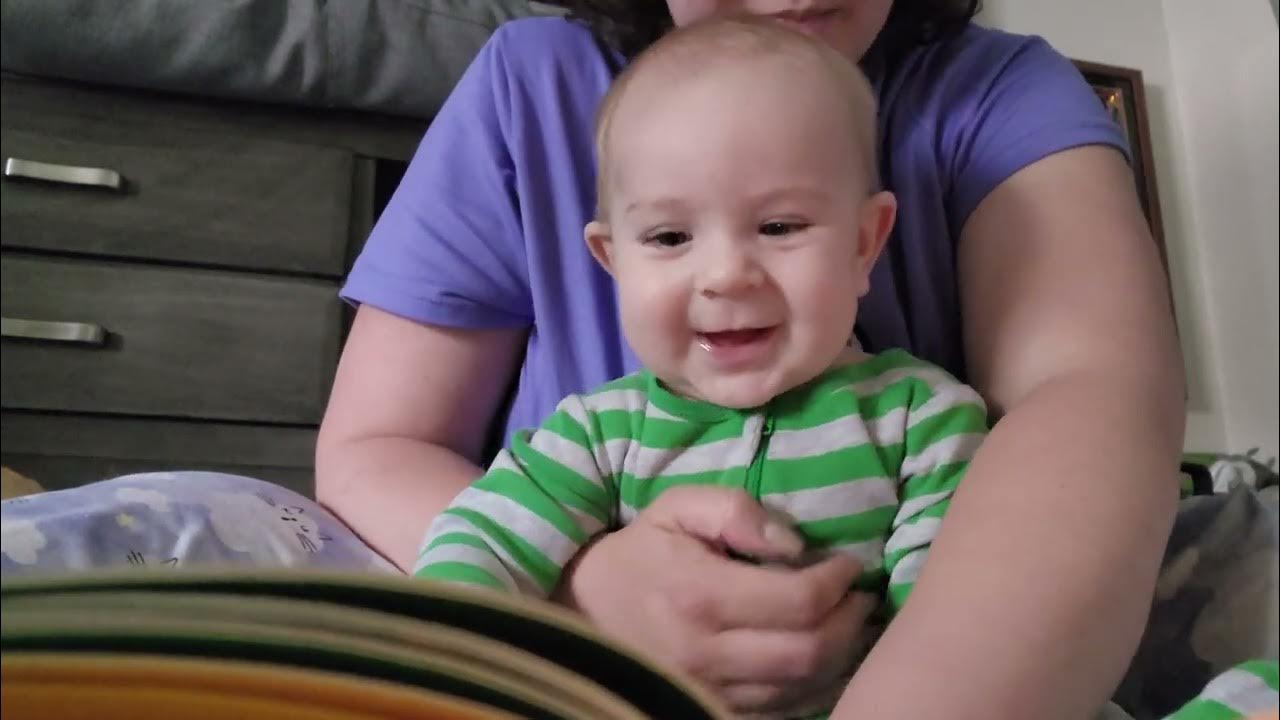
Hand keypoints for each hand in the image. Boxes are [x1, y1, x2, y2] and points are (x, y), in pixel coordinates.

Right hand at [553, 487, 875, 714]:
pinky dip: (810, 686)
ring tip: (847, 624)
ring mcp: (708, 690)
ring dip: (838, 656)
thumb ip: (733, 511)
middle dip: (849, 623)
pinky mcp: (709, 710)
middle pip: (809, 652)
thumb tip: (792, 543)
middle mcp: (706, 653)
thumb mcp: (675, 508)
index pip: (799, 600)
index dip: (837, 582)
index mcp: (701, 596)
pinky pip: (780, 711)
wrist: (582, 610)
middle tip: (860, 596)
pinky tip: (820, 658)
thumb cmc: (638, 553)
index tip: (847, 565)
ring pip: (800, 688)